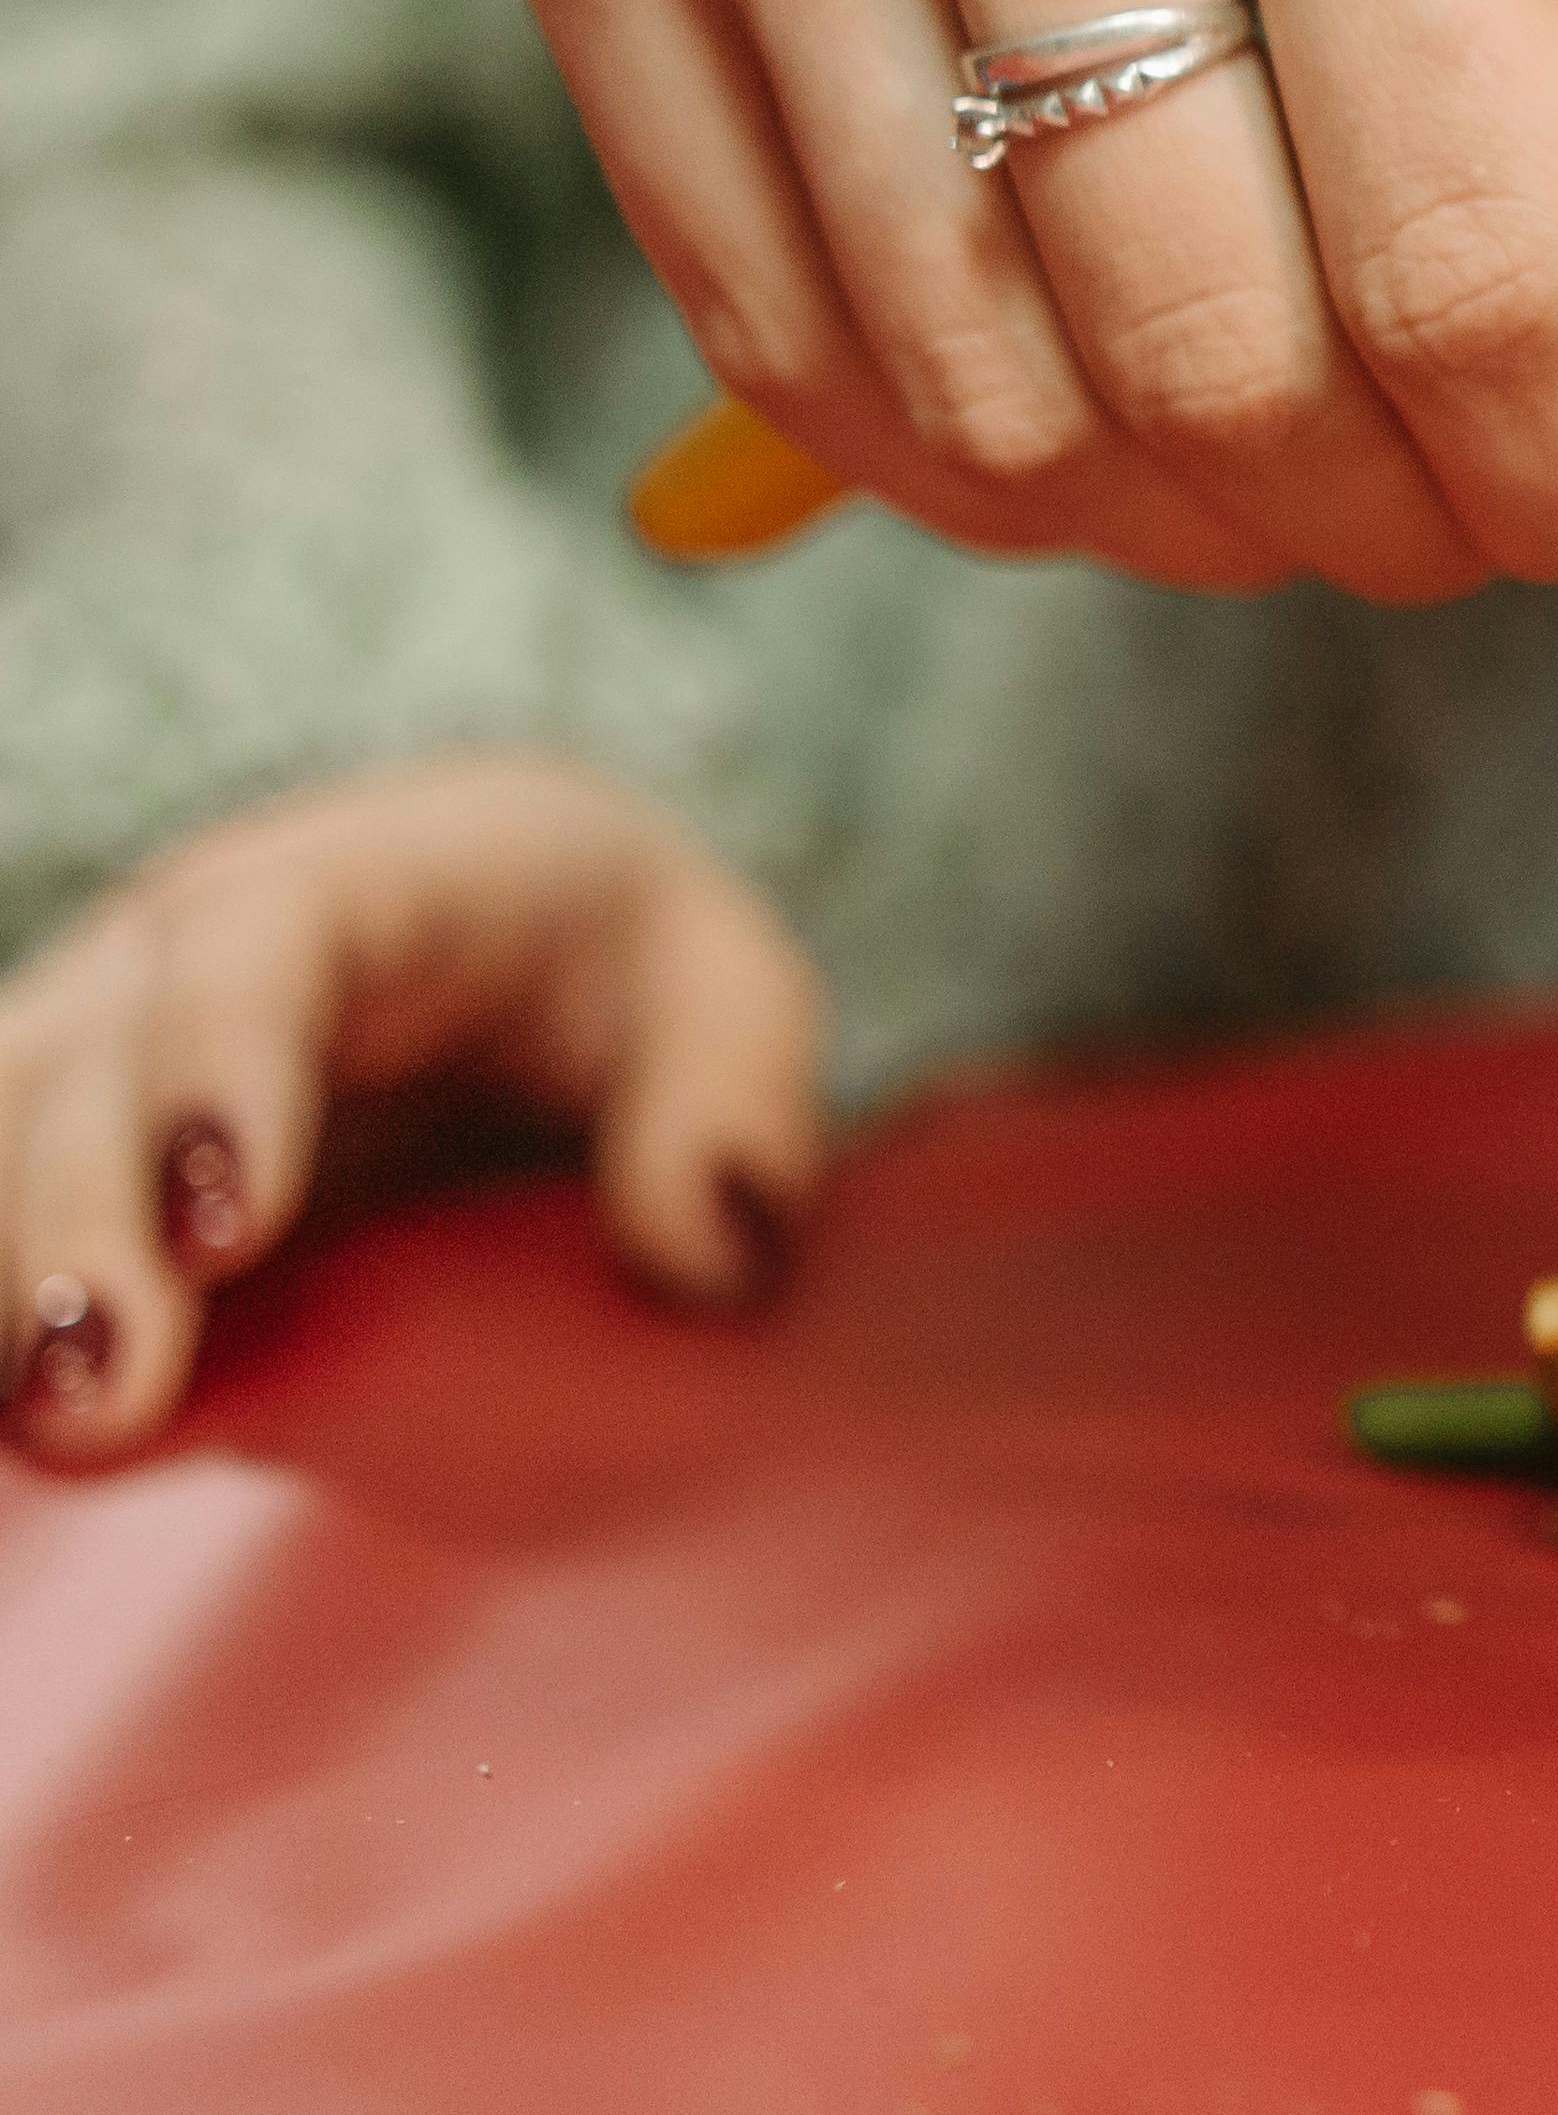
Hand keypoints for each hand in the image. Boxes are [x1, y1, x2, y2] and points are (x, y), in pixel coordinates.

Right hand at [0, 754, 822, 1466]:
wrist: (536, 951)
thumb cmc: (638, 979)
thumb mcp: (732, 1011)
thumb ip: (734, 1114)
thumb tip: (711, 1245)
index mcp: (375, 878)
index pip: (261, 947)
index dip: (221, 1074)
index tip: (233, 1228)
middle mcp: (192, 943)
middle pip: (88, 1064)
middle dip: (78, 1224)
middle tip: (105, 1389)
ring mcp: (106, 1043)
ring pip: (4, 1129)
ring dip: (7, 1276)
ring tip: (44, 1429)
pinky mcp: (67, 1149)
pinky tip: (16, 1415)